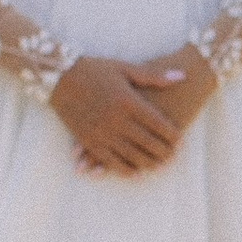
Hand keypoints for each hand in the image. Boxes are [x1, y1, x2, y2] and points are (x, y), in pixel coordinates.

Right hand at [51, 48, 213, 175]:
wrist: (59, 76)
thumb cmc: (94, 69)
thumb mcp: (125, 68)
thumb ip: (154, 76)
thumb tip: (182, 76)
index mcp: (128, 101)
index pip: (158, 124)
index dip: (172, 135)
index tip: (181, 140)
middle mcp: (116, 120)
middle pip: (148, 143)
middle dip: (164, 152)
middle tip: (175, 157)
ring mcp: (101, 132)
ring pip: (131, 156)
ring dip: (148, 164)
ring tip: (160, 167)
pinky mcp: (88, 141)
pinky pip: (110, 161)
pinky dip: (125, 169)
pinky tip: (136, 173)